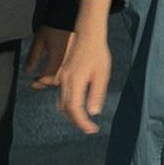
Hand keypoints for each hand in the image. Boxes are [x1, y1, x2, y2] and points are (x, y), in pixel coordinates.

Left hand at [25, 26, 71, 88]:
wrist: (68, 15)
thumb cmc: (53, 26)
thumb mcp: (39, 40)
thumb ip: (33, 57)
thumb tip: (27, 70)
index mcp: (56, 58)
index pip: (47, 77)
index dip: (39, 83)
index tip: (32, 84)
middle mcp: (66, 62)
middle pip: (57, 80)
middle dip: (46, 83)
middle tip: (38, 81)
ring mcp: (73, 60)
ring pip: (65, 77)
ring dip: (54, 79)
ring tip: (46, 77)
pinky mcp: (77, 57)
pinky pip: (70, 70)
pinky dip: (62, 73)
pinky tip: (57, 71)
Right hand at [57, 0, 113, 134]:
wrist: (87, 34)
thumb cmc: (97, 53)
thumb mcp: (102, 74)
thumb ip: (96, 94)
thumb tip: (93, 112)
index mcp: (75, 82)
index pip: (75, 109)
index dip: (82, 123)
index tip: (91, 130)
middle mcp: (64, 81)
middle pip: (66, 109)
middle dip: (76, 121)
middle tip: (89, 128)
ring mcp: (61, 78)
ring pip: (62, 103)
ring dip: (71, 114)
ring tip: (85, 120)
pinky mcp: (62, 75)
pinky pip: (62, 95)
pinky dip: (68, 104)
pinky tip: (78, 106)